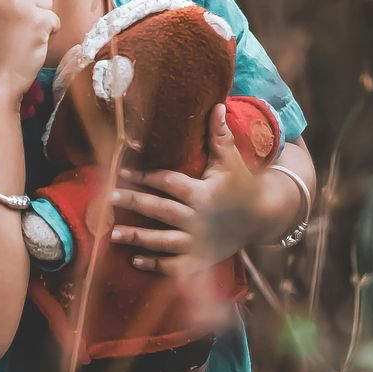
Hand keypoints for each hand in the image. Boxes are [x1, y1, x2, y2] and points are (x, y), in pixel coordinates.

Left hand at [107, 104, 252, 276]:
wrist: (264, 217)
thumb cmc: (242, 184)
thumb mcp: (231, 160)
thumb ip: (220, 135)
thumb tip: (217, 105)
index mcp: (202, 193)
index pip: (168, 182)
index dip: (144, 177)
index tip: (122, 172)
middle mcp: (198, 218)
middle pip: (160, 210)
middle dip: (133, 203)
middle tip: (108, 198)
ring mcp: (199, 242)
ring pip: (163, 241)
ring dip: (137, 238)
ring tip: (112, 234)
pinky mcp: (201, 260)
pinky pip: (175, 266)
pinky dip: (155, 265)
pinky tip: (135, 261)